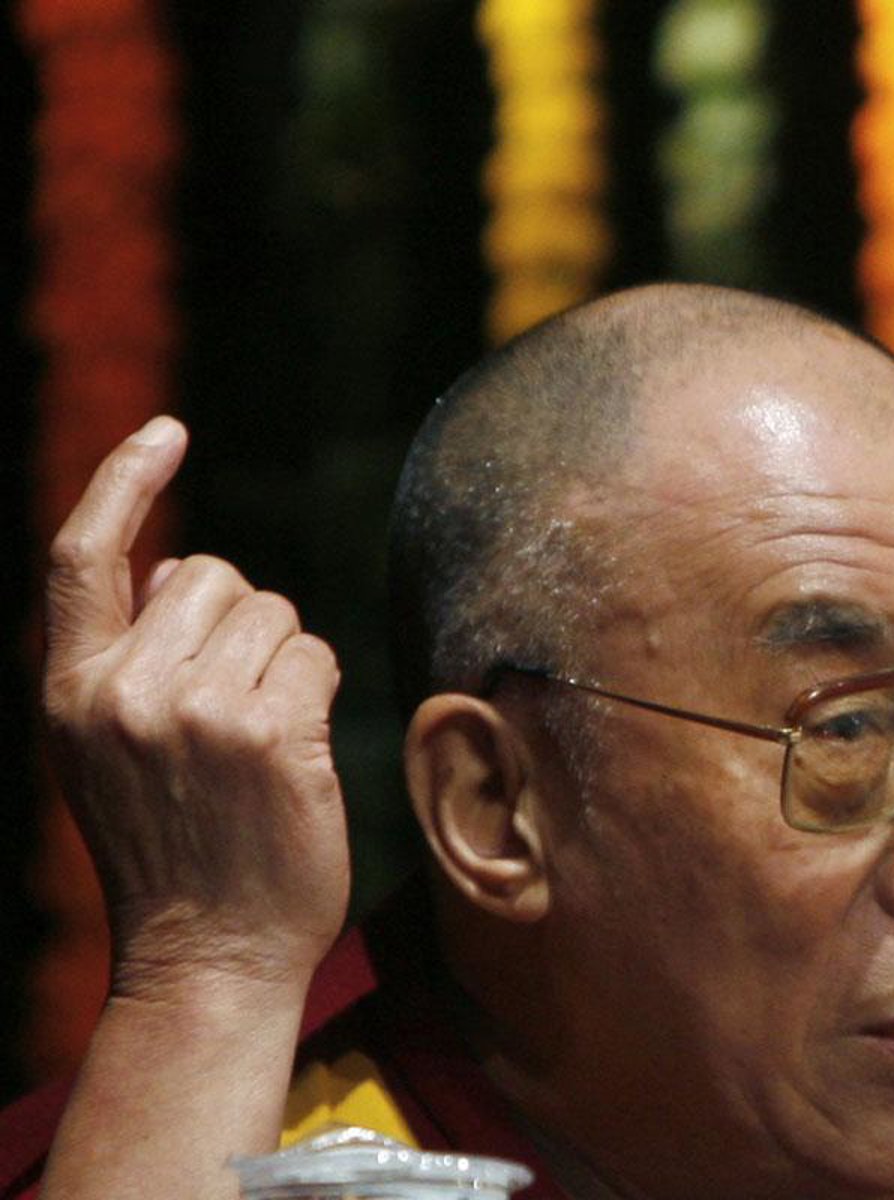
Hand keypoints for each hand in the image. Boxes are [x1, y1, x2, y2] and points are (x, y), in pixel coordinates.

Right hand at [42, 416, 349, 1001]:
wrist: (207, 954)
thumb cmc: (170, 843)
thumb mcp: (111, 749)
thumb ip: (135, 652)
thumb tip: (182, 568)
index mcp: (69, 690)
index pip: (82, 556)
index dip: (121, 481)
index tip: (163, 433)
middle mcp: (125, 692)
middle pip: (215, 576)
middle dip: (240, 620)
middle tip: (233, 703)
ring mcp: (200, 711)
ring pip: (275, 613)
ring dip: (281, 659)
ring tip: (257, 737)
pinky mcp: (275, 733)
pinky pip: (315, 654)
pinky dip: (315, 686)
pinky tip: (293, 750)